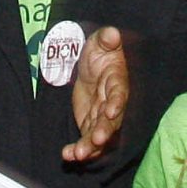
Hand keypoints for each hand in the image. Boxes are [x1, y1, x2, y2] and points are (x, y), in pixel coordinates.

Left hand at [63, 26, 129, 163]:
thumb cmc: (101, 52)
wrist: (92, 65)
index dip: (117, 103)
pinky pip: (86, 140)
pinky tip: (67, 155)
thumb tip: (112, 33)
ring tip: (78, 154)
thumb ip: (106, 39)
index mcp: (117, 83)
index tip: (111, 111)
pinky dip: (77, 149)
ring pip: (99, 136)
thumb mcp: (101, 42)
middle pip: (111, 121)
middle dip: (104, 131)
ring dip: (90, 146)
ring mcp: (102, 117)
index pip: (119, 94)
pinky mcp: (90, 125)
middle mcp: (113, 104)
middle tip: (96, 140)